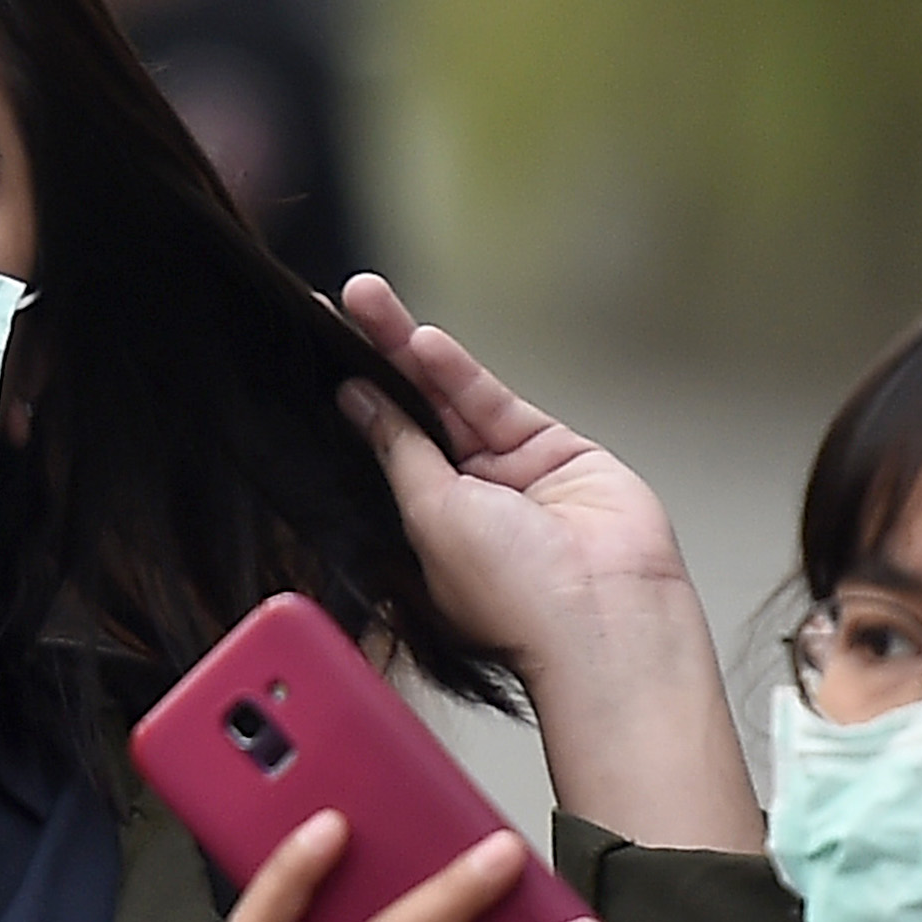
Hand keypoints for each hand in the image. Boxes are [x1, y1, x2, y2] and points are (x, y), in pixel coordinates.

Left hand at [338, 276, 764, 852]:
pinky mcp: (553, 450)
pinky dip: (457, 371)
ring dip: (409, 351)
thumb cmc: (518, 602)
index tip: (317, 359)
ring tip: (368, 304)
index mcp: (427, 535)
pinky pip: (492, 403)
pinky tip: (422, 341)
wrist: (603, 616)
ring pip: (450, 399)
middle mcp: (467, 503)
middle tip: (340, 308)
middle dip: (377, 360)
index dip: (354, 405)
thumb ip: (401, 451)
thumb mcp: (432, 517)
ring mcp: (510, 475)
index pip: (381, 454)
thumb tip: (361, 402)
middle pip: (413, 416)